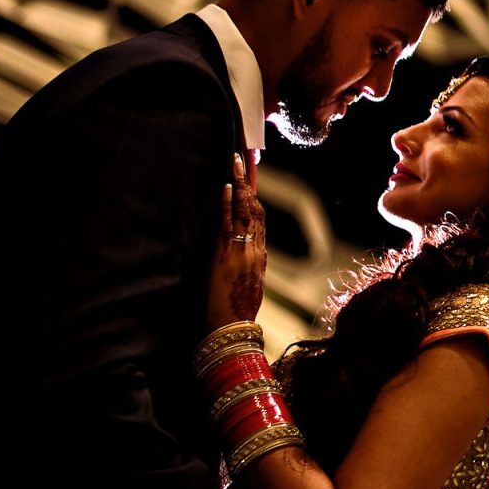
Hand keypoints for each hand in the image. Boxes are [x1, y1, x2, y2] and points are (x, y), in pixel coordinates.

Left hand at [207, 153, 267, 330]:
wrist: (232, 328)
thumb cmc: (235, 313)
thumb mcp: (247, 288)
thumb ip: (246, 269)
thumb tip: (241, 258)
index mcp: (260, 258)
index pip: (261, 222)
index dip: (257, 199)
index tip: (253, 181)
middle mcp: (256, 250)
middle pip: (256, 210)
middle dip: (251, 184)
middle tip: (244, 161)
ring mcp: (243, 249)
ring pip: (245, 211)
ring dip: (240, 185)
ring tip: (235, 164)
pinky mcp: (227, 253)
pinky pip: (229, 222)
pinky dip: (228, 203)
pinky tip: (227, 186)